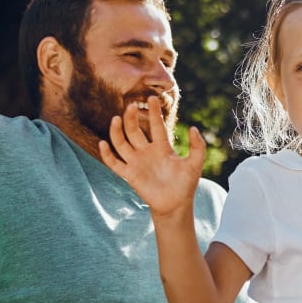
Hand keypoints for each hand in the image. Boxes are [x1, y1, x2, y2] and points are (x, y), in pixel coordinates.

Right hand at [99, 96, 205, 217]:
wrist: (176, 205)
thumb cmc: (186, 185)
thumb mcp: (195, 164)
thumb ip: (198, 147)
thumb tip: (194, 128)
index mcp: (162, 147)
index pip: (156, 125)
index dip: (154, 112)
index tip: (152, 98)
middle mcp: (147, 152)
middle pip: (134, 130)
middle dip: (131, 117)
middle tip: (131, 105)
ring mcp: (136, 162)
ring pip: (121, 142)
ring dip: (117, 131)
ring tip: (116, 118)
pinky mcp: (129, 174)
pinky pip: (114, 163)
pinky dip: (107, 154)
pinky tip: (103, 143)